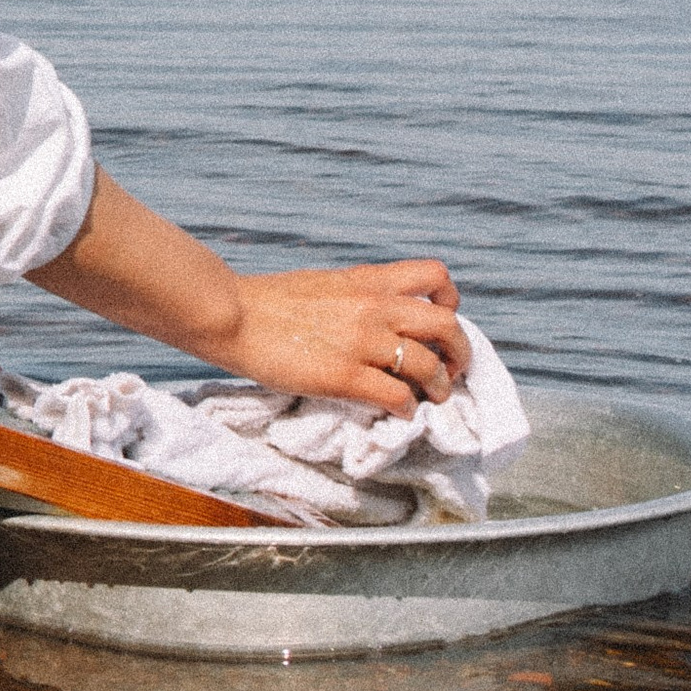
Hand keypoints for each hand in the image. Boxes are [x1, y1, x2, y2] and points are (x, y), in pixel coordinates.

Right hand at [214, 261, 468, 419]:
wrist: (231, 313)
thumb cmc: (269, 301)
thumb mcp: (325, 283)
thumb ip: (360, 296)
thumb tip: (383, 318)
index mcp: (368, 281)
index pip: (436, 277)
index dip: (450, 302)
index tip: (441, 323)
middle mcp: (373, 307)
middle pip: (448, 324)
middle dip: (460, 353)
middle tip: (451, 369)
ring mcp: (361, 342)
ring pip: (430, 366)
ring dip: (439, 387)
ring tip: (430, 397)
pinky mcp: (345, 376)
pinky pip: (398, 398)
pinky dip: (406, 410)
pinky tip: (396, 412)